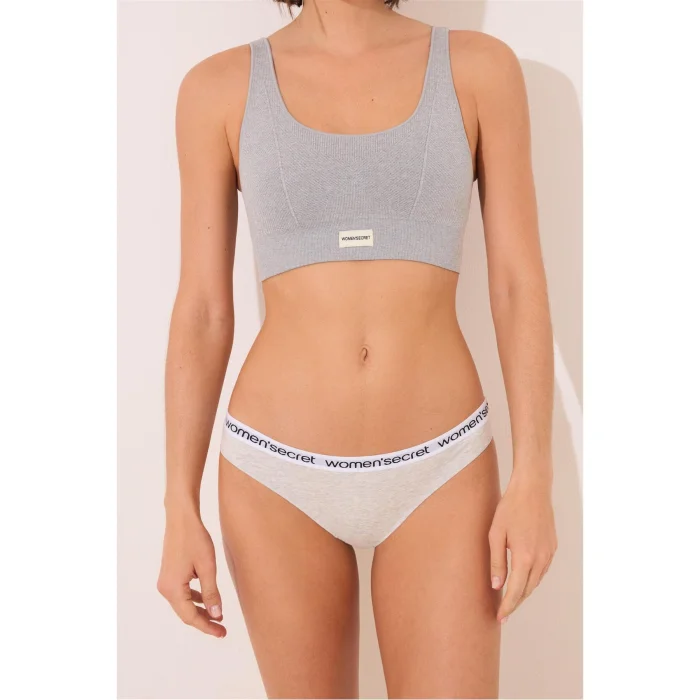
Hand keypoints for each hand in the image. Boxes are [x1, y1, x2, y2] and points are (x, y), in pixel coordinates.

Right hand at [157, 508, 226, 637]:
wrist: (181, 518)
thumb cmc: (195, 539)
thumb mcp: (207, 567)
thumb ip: (212, 592)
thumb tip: (216, 615)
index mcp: (172, 589)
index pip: (190, 617)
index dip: (207, 627)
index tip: (222, 633)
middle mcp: (165, 588)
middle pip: (185, 613)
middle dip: (204, 621)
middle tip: (222, 629)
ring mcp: (165, 582)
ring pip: (184, 604)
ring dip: (200, 611)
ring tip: (218, 616)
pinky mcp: (169, 575)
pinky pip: (182, 594)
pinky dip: (195, 599)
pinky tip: (207, 599)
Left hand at [489, 466, 556, 622]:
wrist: (533, 489)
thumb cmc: (510, 508)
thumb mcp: (495, 534)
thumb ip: (496, 562)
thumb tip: (496, 586)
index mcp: (524, 557)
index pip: (516, 592)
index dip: (507, 607)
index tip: (499, 618)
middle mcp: (540, 559)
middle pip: (527, 590)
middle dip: (515, 602)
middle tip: (503, 612)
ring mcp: (549, 553)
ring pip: (536, 581)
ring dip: (524, 590)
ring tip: (511, 597)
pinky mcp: (553, 547)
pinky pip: (542, 569)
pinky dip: (532, 578)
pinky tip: (523, 577)